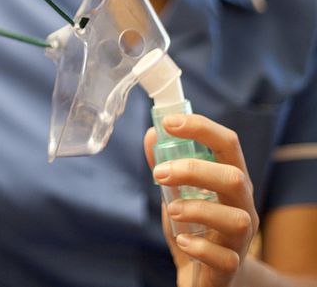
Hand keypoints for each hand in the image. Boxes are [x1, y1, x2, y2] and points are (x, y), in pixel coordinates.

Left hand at [144, 114, 258, 286]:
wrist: (209, 278)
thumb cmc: (196, 228)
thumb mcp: (177, 194)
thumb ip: (166, 165)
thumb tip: (150, 135)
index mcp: (231, 181)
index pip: (228, 144)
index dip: (201, 128)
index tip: (169, 123)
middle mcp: (242, 206)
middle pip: (234, 178)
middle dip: (194, 169)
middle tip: (159, 173)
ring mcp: (241, 239)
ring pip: (236, 219)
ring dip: (197, 210)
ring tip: (171, 210)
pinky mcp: (231, 267)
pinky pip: (224, 257)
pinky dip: (200, 248)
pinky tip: (183, 242)